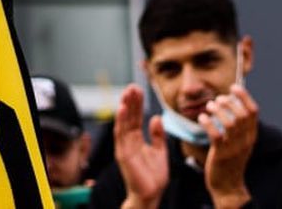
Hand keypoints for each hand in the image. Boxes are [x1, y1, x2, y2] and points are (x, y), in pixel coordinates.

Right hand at [113, 85, 167, 208]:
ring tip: (127, 93)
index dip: (137, 104)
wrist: (152, 195)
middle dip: (130, 101)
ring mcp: (124, 146)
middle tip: (132, 86)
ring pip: (123, 122)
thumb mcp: (160, 152)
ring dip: (125, 107)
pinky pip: (121, 135)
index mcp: (136, 139)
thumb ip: (158, 135)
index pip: (135, 117)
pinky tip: (122, 109)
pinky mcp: (123, 154)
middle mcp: (128, 140)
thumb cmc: (154, 177)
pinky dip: (121, 121)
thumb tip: (155, 117)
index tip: (138, 89)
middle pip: (129, 117)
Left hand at [201, 84, 257, 208]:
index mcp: (251, 136)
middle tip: (218, 99)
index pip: (253, 111)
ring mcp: (234, 148)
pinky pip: (216, 134)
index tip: (233, 87)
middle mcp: (245, 141)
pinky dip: (208, 122)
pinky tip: (202, 118)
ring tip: (209, 107)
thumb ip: (239, 125)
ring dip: (217, 110)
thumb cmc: (231, 159)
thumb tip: (231, 99)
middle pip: (242, 114)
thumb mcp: (240, 142)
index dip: (244, 96)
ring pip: (229, 123)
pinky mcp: (221, 155)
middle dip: (229, 102)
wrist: (228, 186)